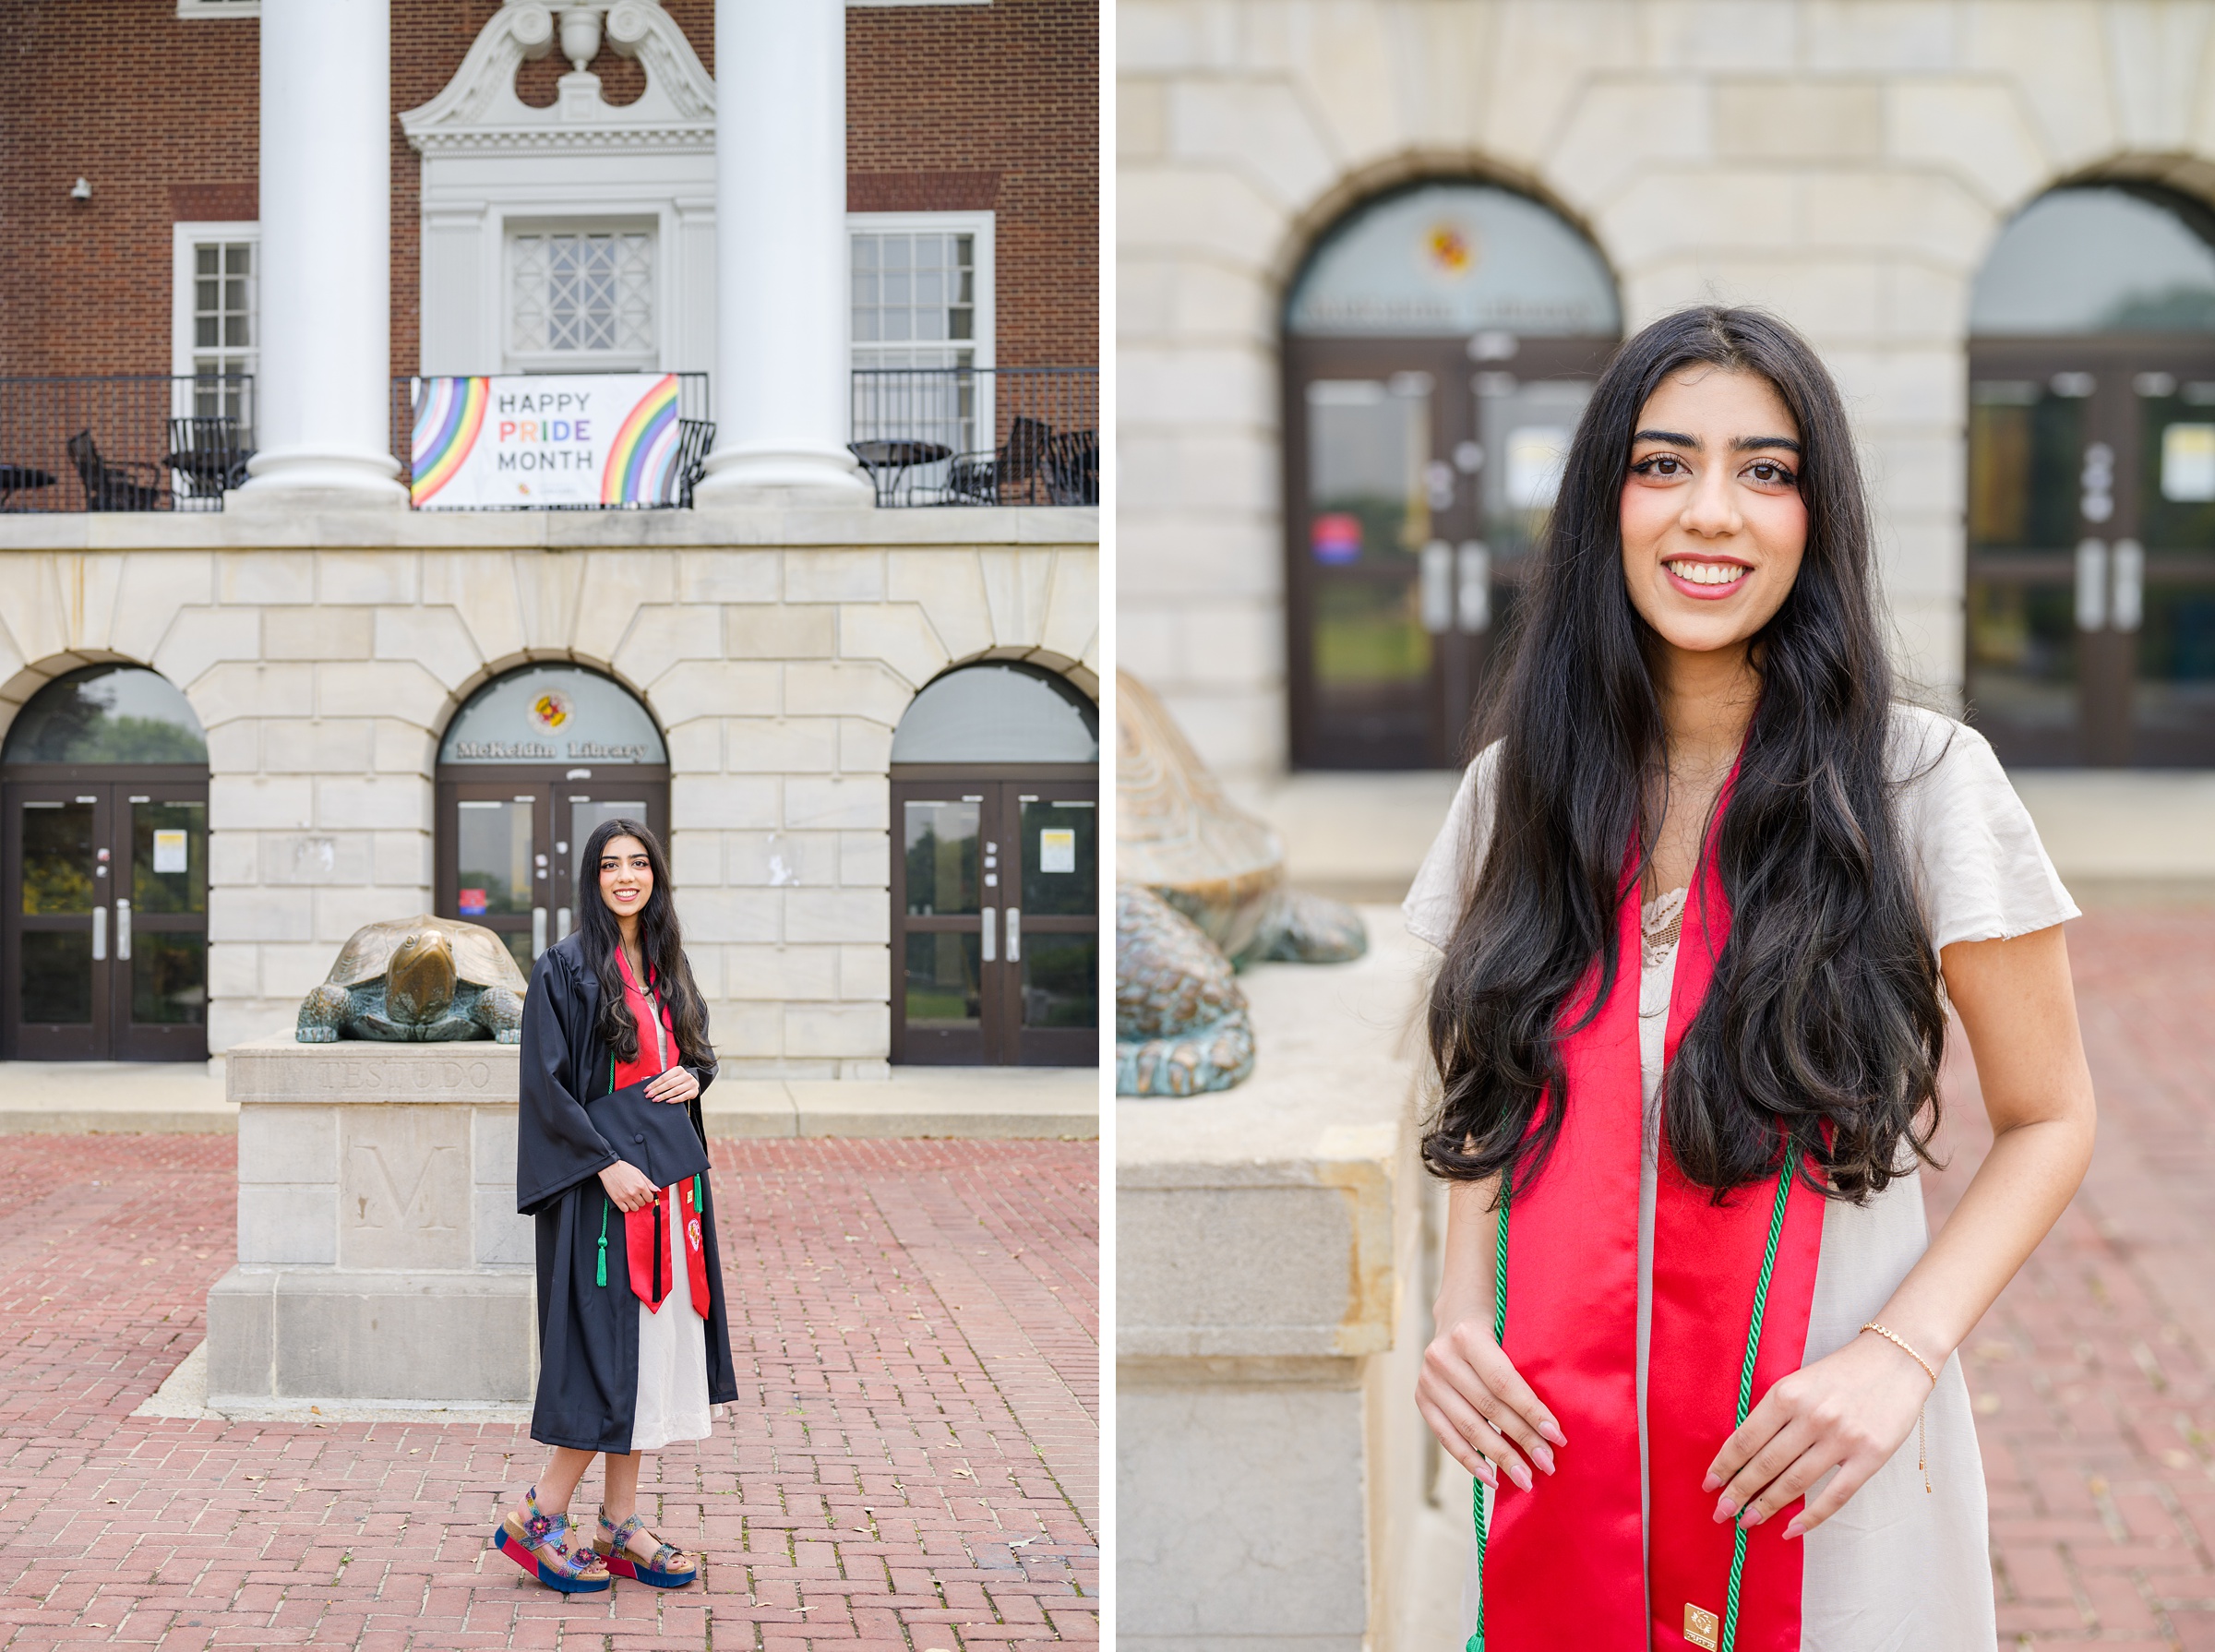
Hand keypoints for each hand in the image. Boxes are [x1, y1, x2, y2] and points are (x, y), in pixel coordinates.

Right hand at [598, 1158, 656, 1212]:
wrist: (610, 1168)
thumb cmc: (624, 1169)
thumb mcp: (639, 1173)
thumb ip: (648, 1183)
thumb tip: (656, 1189)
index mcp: (641, 1185)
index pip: (650, 1198)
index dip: (648, 1196)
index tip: (645, 1195)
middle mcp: (634, 1192)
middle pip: (642, 1203)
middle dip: (641, 1200)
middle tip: (637, 1195)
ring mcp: (625, 1197)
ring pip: (635, 1208)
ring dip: (635, 1204)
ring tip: (632, 1199)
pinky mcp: (617, 1200)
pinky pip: (625, 1210)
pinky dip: (626, 1207)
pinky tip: (626, 1202)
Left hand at [644, 1065, 699, 1105]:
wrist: (693, 1083)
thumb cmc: (678, 1080)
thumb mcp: (670, 1077)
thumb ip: (658, 1078)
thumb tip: (643, 1078)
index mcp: (678, 1069)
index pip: (664, 1077)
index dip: (654, 1084)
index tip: (646, 1090)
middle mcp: (685, 1075)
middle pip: (669, 1084)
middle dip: (657, 1090)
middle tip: (649, 1096)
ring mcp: (691, 1083)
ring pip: (675, 1090)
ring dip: (664, 1095)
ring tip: (656, 1100)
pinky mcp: (694, 1091)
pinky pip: (683, 1096)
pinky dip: (675, 1099)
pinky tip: (668, 1102)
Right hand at [1416, 1310, 1565, 1492]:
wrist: (1458, 1311)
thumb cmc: (1499, 1323)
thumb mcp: (1512, 1329)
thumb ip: (1527, 1364)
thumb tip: (1554, 1421)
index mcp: (1466, 1335)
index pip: (1503, 1382)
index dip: (1531, 1412)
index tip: (1558, 1437)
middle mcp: (1441, 1356)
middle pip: (1488, 1408)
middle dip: (1522, 1439)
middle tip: (1548, 1464)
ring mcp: (1427, 1379)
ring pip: (1469, 1427)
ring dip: (1500, 1456)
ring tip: (1526, 1479)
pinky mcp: (1421, 1398)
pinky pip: (1446, 1436)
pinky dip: (1471, 1460)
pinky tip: (1493, 1477)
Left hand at [1706, 1330, 1936, 1537]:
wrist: (1896, 1359)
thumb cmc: (1841, 1372)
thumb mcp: (1798, 1381)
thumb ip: (1775, 1413)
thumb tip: (1746, 1453)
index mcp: (1786, 1394)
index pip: (1746, 1438)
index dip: (1724, 1465)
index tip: (1709, 1485)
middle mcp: (1811, 1416)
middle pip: (1765, 1464)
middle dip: (1739, 1492)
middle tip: (1722, 1513)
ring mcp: (1842, 1438)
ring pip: (1795, 1482)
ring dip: (1768, 1506)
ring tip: (1748, 1521)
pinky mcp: (1870, 1456)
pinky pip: (1835, 1495)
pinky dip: (1811, 1517)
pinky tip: (1791, 1530)